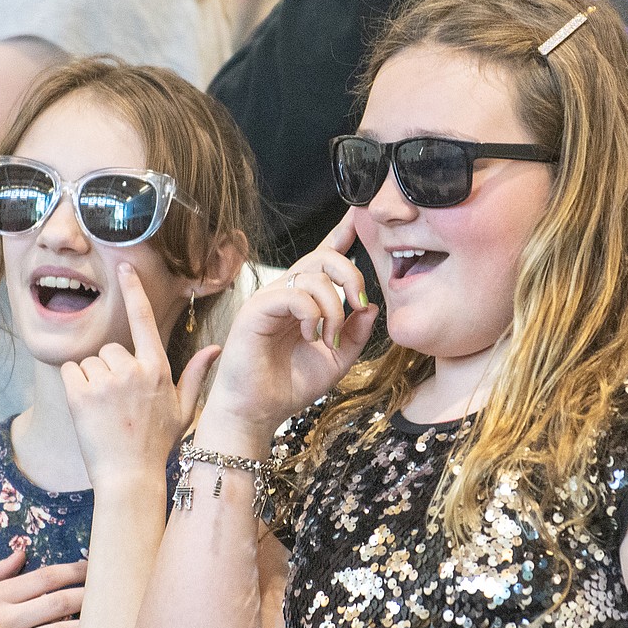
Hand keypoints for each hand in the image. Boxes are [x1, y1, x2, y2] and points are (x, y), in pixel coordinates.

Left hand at [60, 262, 221, 487]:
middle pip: (111, 349)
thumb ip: (196, 375)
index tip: (124, 266)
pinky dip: (75, 387)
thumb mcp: (184, 410)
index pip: (144, 320)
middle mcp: (134, 369)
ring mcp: (107, 381)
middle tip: (119, 403)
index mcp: (159, 369)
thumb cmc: (157, 446)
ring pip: (90, 361)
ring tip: (105, 411)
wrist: (130, 478)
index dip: (134, 291)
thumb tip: (218, 348)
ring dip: (92, 381)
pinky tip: (88, 410)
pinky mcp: (81, 393)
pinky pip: (71, 372)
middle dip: (110, 370)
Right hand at [203, 212, 378, 441]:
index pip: (324, 257)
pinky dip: (312, 315)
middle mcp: (288, 292)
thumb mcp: (337, 359)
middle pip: (324, 257)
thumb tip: (371, 306)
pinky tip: (311, 336)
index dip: (342, 233)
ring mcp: (270, 298)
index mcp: (306, 300)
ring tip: (329, 338)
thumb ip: (356, 333)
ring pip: (313, 276)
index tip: (360, 216)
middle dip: (351, 275)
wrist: (259, 411)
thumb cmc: (291, 384)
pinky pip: (294, 295)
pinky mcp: (256, 309)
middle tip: (358, 304)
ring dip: (333, 308)